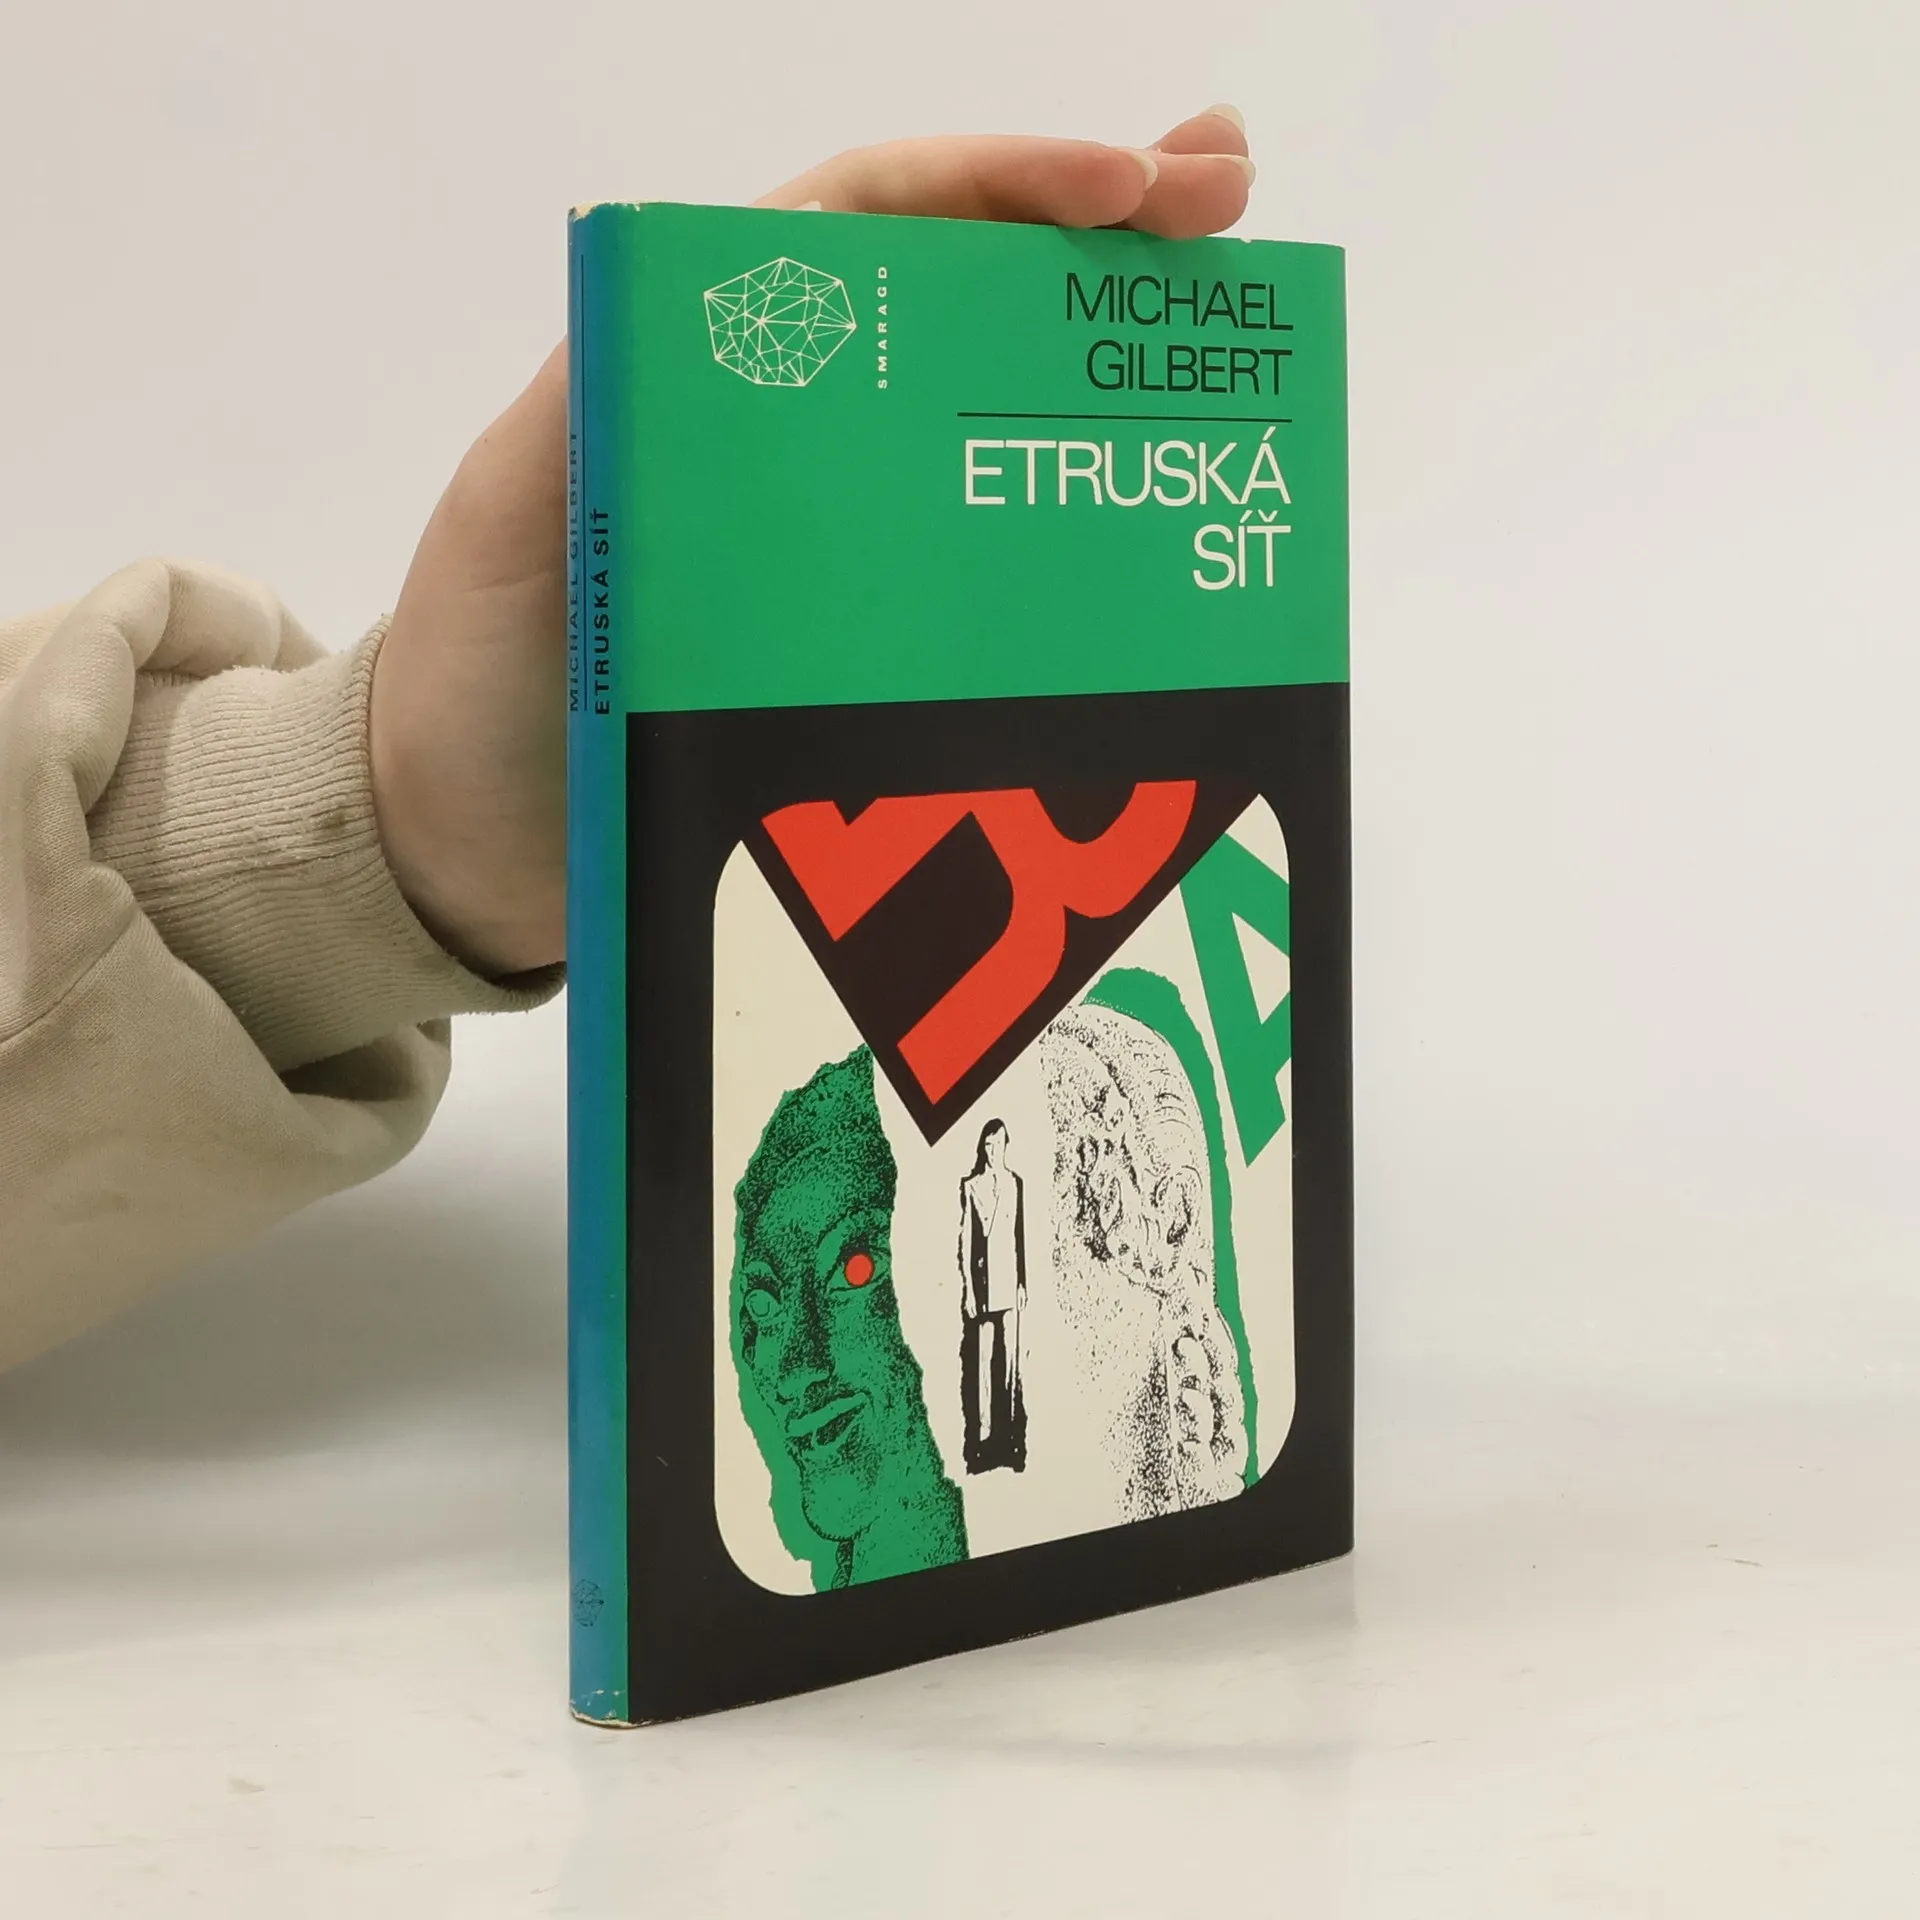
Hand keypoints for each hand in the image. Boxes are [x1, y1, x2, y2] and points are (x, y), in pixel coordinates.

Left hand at [369, 109, 1254, 975]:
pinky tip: (1160, 517)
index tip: (1125, 189)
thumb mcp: (516, 520)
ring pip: (987, 421)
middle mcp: (792, 433)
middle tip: (1230, 195)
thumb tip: (739, 290)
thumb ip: (600, 407)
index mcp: (709, 368)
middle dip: (1095, 233)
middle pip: (958, 296)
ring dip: (1101, 364)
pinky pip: (982, 566)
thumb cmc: (472, 681)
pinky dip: (1070, 526)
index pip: (871, 223)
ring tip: (1230, 323)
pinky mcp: (862, 643)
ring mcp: (839, 541)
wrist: (463, 850)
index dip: (1000, 186)